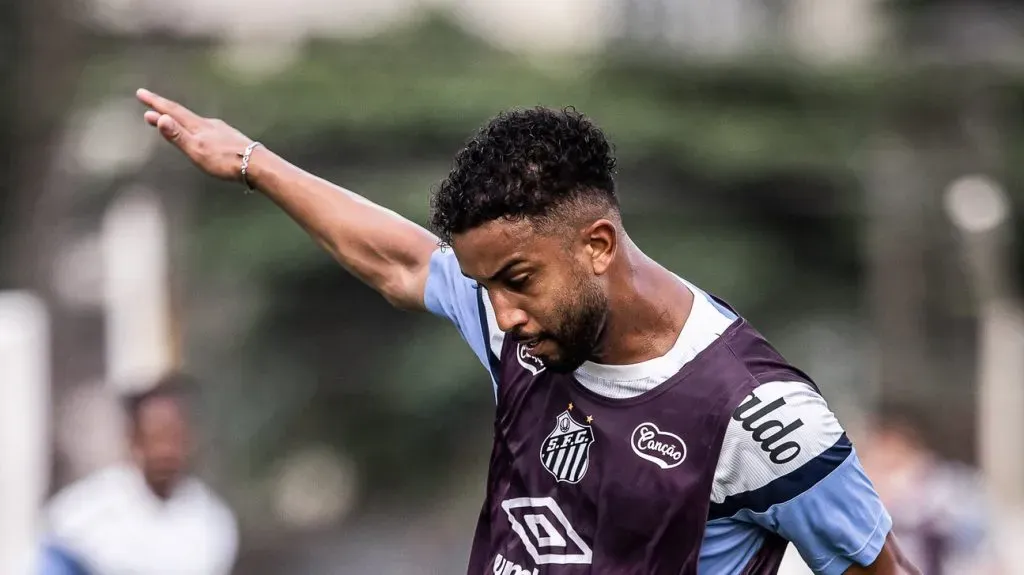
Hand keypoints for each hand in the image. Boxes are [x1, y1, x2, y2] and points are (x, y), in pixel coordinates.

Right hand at [136, 88, 254, 182]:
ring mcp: (221, 131)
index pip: (172, 111)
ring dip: (179, 121)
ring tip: (171, 121)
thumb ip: (178, 136)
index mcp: (199, 126)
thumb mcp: (197, 150)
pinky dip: (195, 130)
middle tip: (147, 106)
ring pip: (195, 122)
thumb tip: (160, 118)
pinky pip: (207, 131)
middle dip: (163, 111)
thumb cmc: (226, 161)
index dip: (155, 103)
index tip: (140, 93)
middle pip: (182, 115)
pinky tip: (202, 135)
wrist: (258, 165)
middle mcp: (210, 125)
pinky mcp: (230, 140)